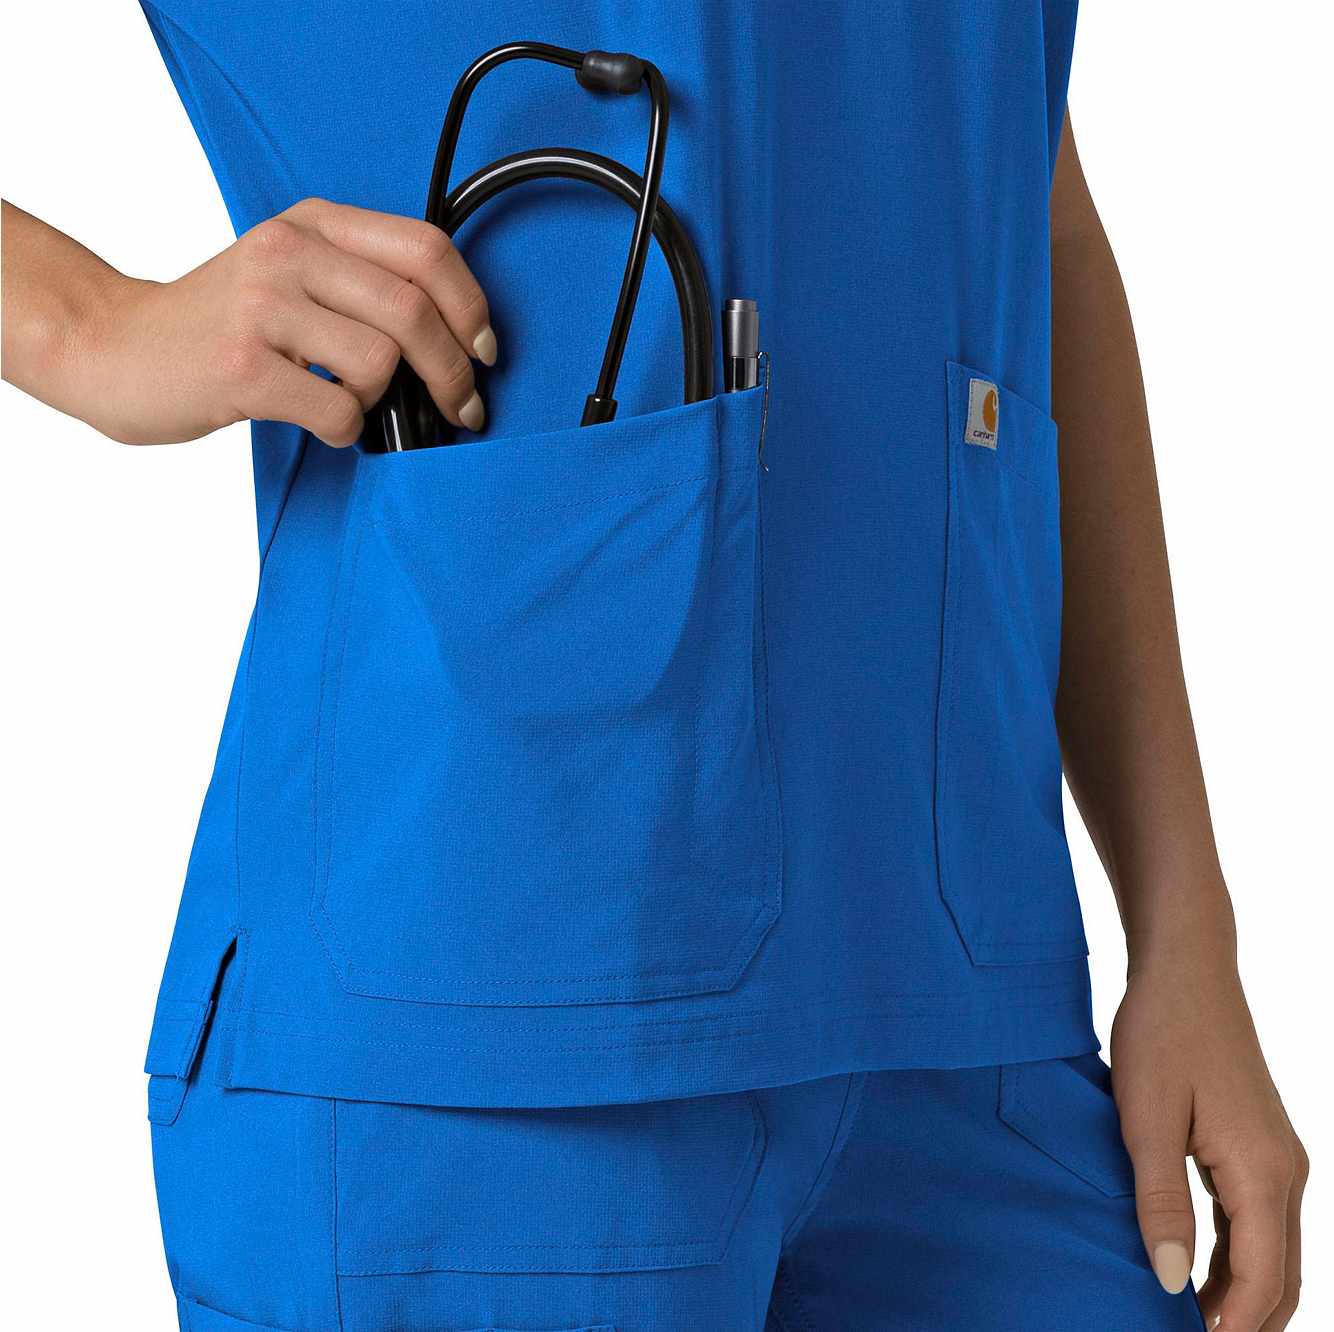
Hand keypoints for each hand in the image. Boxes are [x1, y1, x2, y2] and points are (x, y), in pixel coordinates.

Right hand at [75, 197, 495, 445]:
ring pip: (379, 362)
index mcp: (311, 224)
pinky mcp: (239, 367)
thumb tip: (456, 336)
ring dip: (382, 400)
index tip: (485, 350)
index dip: (471, 307)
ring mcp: (260, 308)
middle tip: (461, 408)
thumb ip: (360, 283)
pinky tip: (321, 422)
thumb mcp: (288, 272)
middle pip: (413, 311)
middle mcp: (287, 253)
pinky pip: (336, 409)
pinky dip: (344, 430)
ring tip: (350, 403)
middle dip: (453, 373)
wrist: (111, 346)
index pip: (425, 249)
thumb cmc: (217, 322)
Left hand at [1111, 942, 1306, 1329]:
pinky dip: (1240, 1257)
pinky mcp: (1262, 1145)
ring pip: (1275, 1253)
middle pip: (1280, 1278)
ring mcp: (1280, 1158)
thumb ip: (1160, 1202)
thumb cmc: (1161, 1034)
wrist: (1186, 970)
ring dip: (1242, 1293)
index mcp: (1263, 1174)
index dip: (1230, 1326)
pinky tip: (1199, 1269)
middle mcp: (1287, 1173)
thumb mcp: (1146, 1119)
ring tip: (1191, 1320)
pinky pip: (1262, 1221)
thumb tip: (1170, 1282)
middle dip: (1244, 1322)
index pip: (1261, 1281)